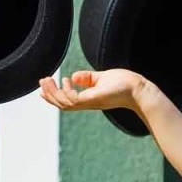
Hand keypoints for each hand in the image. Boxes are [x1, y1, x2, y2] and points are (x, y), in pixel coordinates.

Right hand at [38, 69, 152, 113]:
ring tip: (47, 80)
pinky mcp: (93, 99)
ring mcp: (89, 102)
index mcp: (87, 99)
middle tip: (42, 81)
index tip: (44, 86)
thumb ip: (88, 78)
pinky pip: (73, 99)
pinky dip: (66, 91)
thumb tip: (73, 76)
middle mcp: (86, 103)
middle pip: (61, 104)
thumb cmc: (124, 84)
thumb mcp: (102, 78)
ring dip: (53, 93)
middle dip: (49, 94)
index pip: (65, 101)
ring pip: (64, 103)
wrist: (139, 90)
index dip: (52, 96)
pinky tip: (66, 80)